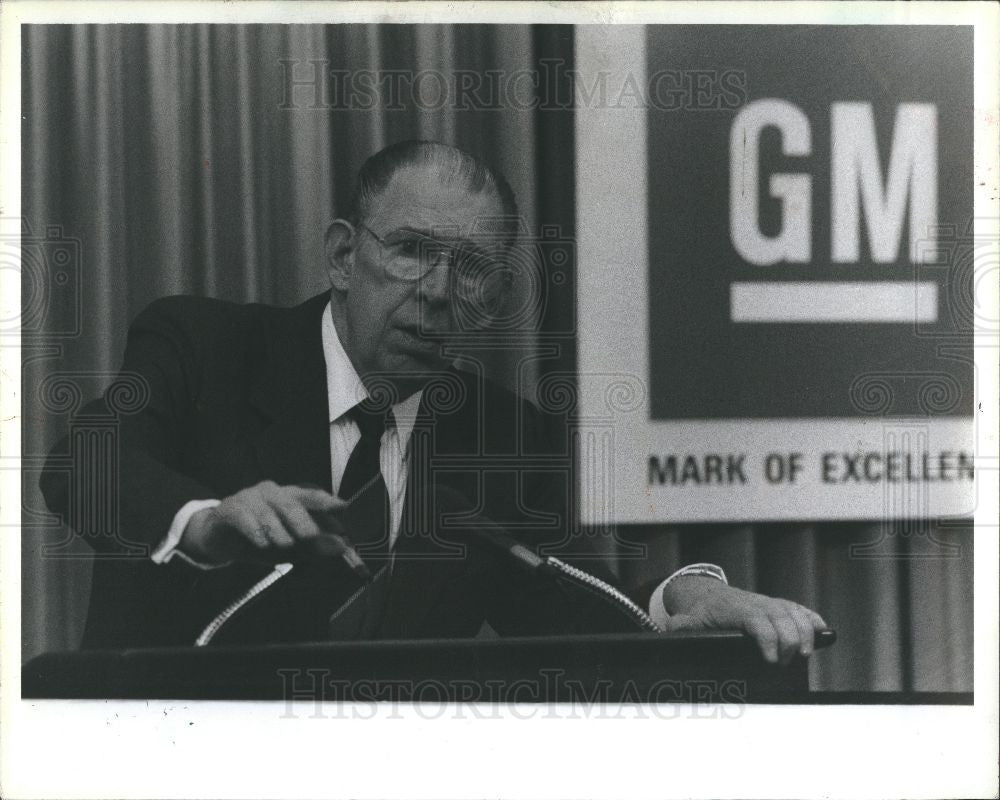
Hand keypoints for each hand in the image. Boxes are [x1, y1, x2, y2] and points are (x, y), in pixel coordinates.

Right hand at [180, 481, 351, 565]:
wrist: (218, 540)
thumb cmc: (260, 540)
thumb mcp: (290, 548)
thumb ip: (315, 547)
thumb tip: (342, 547)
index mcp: (288, 497)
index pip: (311, 495)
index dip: (327, 501)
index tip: (343, 507)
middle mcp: (271, 492)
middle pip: (291, 502)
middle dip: (303, 520)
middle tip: (311, 537)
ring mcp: (249, 498)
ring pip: (268, 511)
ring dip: (279, 530)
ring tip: (284, 545)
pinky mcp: (230, 509)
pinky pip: (245, 518)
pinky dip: (256, 532)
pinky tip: (262, 544)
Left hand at [659, 576, 826, 663]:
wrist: (710, 595)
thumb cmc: (701, 613)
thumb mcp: (688, 619)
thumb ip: (680, 626)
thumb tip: (671, 630)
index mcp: (737, 610)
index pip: (758, 621)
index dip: (768, 639)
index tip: (770, 660)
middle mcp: (758, 604)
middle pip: (782, 618)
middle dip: (789, 643)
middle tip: (784, 664)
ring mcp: (770, 603)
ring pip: (795, 613)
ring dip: (805, 633)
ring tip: (805, 655)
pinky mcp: (780, 606)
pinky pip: (801, 609)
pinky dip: (813, 620)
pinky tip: (822, 633)